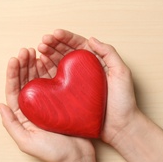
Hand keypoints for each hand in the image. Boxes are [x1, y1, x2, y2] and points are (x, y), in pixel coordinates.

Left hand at [0, 47, 93, 161]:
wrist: (76, 159)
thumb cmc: (51, 153)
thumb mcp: (26, 142)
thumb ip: (11, 124)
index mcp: (22, 114)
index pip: (13, 89)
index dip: (12, 73)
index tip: (14, 58)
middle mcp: (32, 106)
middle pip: (24, 81)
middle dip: (23, 64)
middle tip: (25, 50)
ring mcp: (46, 103)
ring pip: (37, 79)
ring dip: (34, 65)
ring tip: (35, 51)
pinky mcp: (59, 100)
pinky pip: (52, 82)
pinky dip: (50, 70)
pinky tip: (49, 60)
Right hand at [38, 29, 138, 145]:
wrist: (119, 127)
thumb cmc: (123, 102)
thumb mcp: (122, 73)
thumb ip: (109, 53)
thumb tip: (91, 38)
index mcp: (94, 61)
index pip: (78, 44)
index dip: (65, 38)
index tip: (55, 34)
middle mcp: (82, 70)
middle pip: (64, 52)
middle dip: (52, 44)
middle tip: (43, 41)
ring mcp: (73, 82)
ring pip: (57, 63)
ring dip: (47, 55)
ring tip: (38, 50)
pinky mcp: (66, 94)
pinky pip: (53, 79)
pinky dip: (44, 70)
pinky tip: (38, 65)